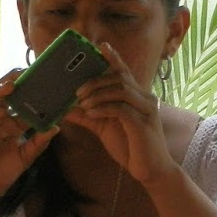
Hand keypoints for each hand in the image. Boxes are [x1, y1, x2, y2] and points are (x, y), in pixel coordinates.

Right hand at [0, 72, 56, 210]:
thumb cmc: (0, 175)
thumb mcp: (24, 158)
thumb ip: (38, 142)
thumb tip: (56, 127)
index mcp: (13, 126)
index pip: (25, 105)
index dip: (35, 96)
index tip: (48, 86)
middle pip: (9, 96)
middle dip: (19, 84)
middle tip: (30, 74)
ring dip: (2, 89)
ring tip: (14, 85)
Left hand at [61, 44, 176, 186]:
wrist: (150, 171)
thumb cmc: (130, 147)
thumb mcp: (103, 128)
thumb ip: (87, 116)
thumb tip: (65, 108)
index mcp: (136, 96)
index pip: (124, 71)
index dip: (113, 57)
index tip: (99, 46)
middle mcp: (144, 98)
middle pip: (119, 77)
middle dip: (96, 81)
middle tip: (77, 92)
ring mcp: (146, 110)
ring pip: (120, 90)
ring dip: (98, 94)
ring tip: (82, 104)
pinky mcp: (143, 124)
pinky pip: (121, 109)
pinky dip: (103, 109)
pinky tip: (91, 114)